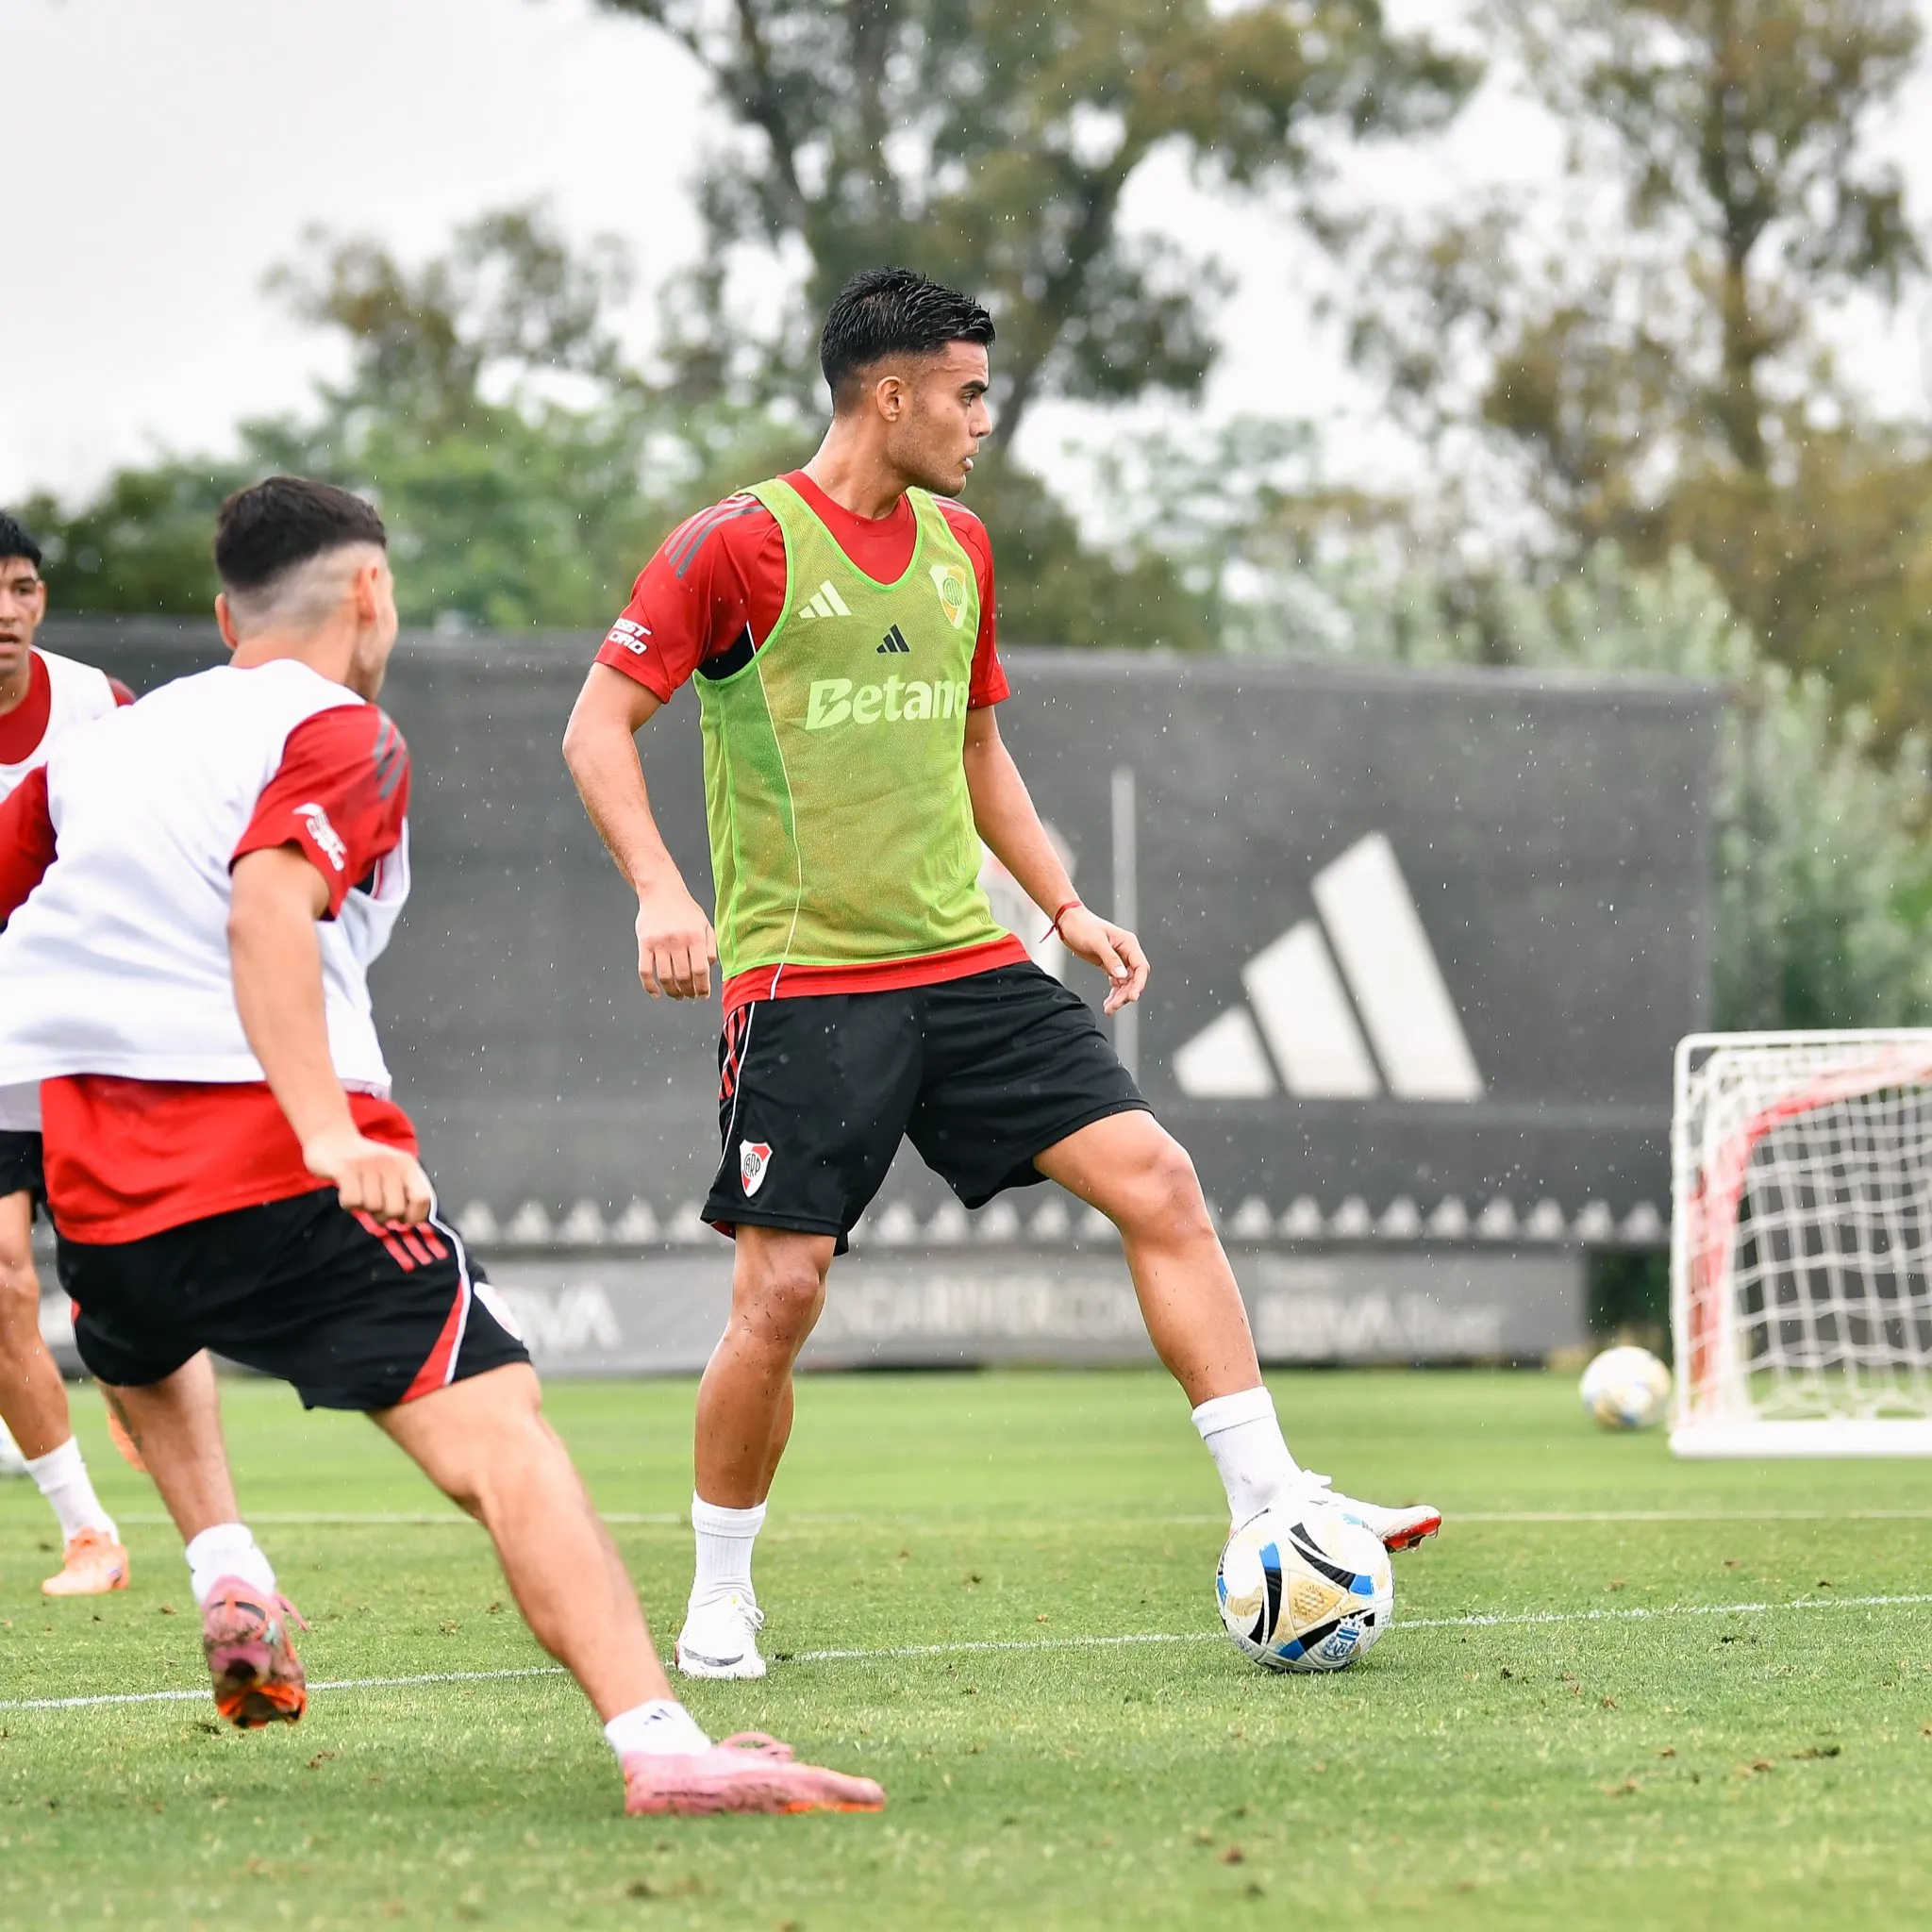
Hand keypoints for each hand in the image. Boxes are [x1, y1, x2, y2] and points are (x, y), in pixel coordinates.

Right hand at [303, 1126, 433, 1225]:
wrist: (333, 1138)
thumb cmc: (366, 1163)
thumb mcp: (393, 1172)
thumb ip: (404, 1192)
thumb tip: (408, 1221)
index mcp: (408, 1165)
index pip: (422, 1199)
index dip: (414, 1216)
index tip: (402, 1220)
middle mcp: (392, 1163)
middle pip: (396, 1209)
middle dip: (384, 1216)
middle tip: (374, 1208)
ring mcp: (369, 1165)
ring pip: (373, 1207)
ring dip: (364, 1208)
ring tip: (360, 1195)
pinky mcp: (346, 1168)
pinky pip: (352, 1201)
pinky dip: (348, 1204)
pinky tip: (347, 1192)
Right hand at [635, 880, 718, 998]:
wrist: (661, 891)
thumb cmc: (685, 909)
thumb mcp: (704, 924)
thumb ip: (710, 946)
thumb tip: (710, 969)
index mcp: (695, 937)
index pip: (700, 970)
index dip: (702, 987)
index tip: (703, 995)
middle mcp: (677, 941)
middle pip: (683, 976)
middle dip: (688, 992)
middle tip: (690, 996)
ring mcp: (659, 943)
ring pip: (665, 977)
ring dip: (672, 991)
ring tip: (677, 996)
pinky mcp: (644, 944)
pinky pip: (645, 971)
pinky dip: (649, 986)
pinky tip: (656, 993)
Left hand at [1057, 906, 1148, 1015]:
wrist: (1068, 922)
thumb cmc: (1082, 926)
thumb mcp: (1096, 942)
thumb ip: (1110, 959)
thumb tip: (1122, 975)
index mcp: (1128, 943)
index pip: (1141, 967)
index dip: (1139, 983)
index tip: (1132, 997)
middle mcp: (1126, 952)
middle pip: (1134, 978)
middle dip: (1126, 993)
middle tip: (1115, 1006)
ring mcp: (1118, 959)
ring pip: (1125, 983)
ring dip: (1119, 997)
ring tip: (1109, 1009)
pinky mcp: (1109, 964)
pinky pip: (1116, 982)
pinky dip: (1113, 993)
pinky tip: (1108, 1002)